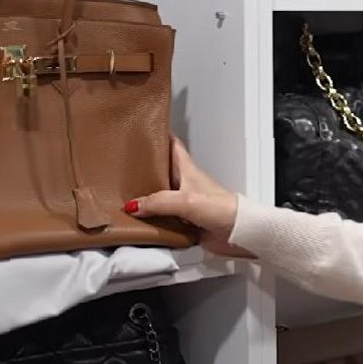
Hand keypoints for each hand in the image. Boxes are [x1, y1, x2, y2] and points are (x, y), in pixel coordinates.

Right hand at [127, 137, 253, 258]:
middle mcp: (185, 185)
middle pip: (162, 172)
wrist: (238, 233)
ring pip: (160, 197)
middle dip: (144, 170)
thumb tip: (134, 205)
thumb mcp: (186, 200)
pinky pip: (163, 219)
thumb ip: (158, 201)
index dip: (160, 137)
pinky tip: (139, 223)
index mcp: (188, 171)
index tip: (144, 130)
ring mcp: (184, 204)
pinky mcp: (185, 222)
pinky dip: (152, 220)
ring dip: (145, 199)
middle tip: (123, 168)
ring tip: (124, 197)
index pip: (173, 147)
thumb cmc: (223, 209)